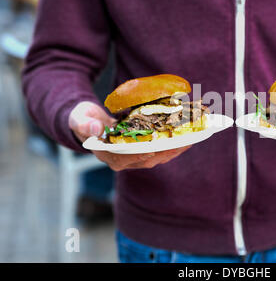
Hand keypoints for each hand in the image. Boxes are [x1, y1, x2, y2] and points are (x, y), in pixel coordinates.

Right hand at [68, 101, 190, 170]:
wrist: (88, 122)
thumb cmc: (83, 120)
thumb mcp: (79, 119)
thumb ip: (84, 124)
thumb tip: (95, 129)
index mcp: (109, 156)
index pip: (129, 157)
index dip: (144, 153)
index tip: (158, 147)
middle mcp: (124, 160)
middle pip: (150, 158)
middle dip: (168, 150)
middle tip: (185, 140)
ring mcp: (135, 157)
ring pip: (159, 156)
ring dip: (175, 148)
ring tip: (192, 138)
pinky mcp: (144, 151)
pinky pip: (161, 150)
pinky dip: (174, 144)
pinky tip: (187, 136)